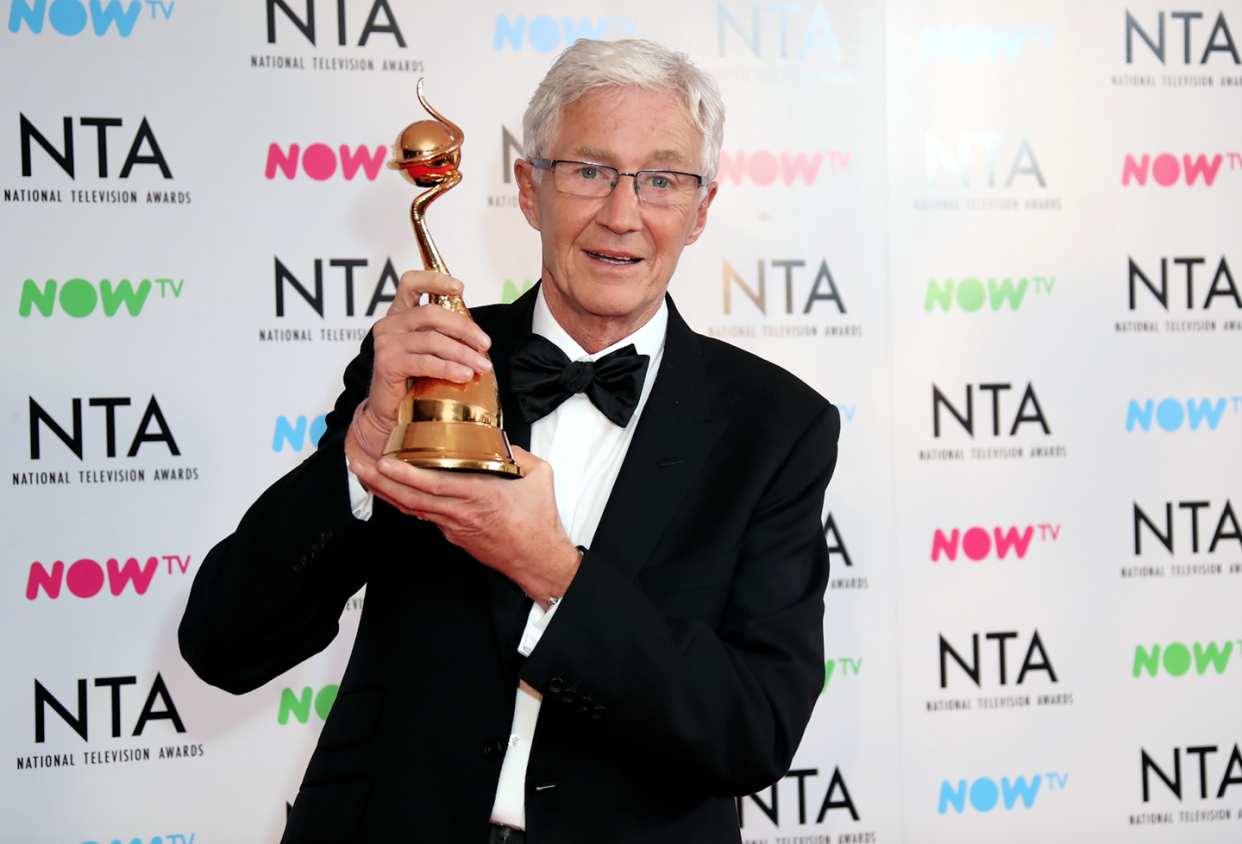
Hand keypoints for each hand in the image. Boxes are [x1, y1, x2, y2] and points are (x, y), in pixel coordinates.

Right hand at [348, 269, 493, 461]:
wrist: (389, 413)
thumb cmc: (413, 382)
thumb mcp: (431, 352)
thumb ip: (445, 336)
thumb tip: (480, 337)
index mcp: (400, 315)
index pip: (411, 283)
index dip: (435, 279)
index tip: (460, 287)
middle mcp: (389, 324)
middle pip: (431, 313)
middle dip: (464, 328)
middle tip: (485, 344)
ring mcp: (386, 343)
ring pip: (432, 340)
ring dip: (463, 353)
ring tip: (482, 366)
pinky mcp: (388, 363)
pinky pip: (425, 362)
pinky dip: (449, 368)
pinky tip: (465, 374)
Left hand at [348, 446, 579, 606]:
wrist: (538, 561)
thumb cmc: (539, 523)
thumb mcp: (540, 477)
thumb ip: (520, 455)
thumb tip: (504, 443)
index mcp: (480, 496)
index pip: (435, 485)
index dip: (406, 474)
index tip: (384, 463)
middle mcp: (461, 513)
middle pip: (411, 498)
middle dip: (379, 482)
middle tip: (358, 464)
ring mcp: (454, 528)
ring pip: (413, 508)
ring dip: (386, 492)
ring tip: (366, 475)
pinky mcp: (454, 537)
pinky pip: (426, 517)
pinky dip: (407, 503)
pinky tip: (395, 492)